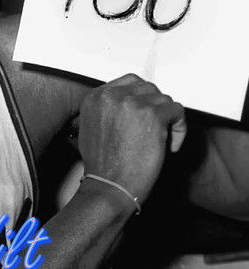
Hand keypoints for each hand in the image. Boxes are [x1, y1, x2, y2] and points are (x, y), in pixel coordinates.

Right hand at [78, 74, 185, 204]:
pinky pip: (177, 111)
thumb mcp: (90, 127)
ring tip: (162, 141)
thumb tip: (130, 103)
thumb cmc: (102, 165)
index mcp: (96, 97)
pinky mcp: (152, 115)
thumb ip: (107, 109)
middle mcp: (112, 96)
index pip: (130, 82)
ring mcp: (133, 104)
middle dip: (155, 108)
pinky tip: (170, 145)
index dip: (142, 99)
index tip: (147, 114)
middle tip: (156, 128)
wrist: (109, 186)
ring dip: (167, 120)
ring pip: (164, 100)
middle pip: (148, 88)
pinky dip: (178, 129)